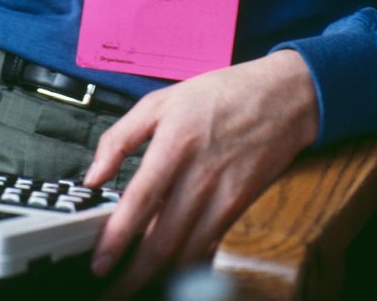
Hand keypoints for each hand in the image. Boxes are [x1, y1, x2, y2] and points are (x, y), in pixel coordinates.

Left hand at [84, 50, 318, 298]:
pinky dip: (190, 261)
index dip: (117, 238)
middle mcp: (199, 175)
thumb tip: (93, 176)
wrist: (283, 97)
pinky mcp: (240, 204)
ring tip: (137, 287)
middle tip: (113, 293)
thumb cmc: (217, 95)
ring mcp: (223, 194)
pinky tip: (172, 270)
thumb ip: (119, 138)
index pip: (138, 203)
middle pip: (163, 238)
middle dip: (135, 273)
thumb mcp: (159, 101)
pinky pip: (211, 242)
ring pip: (188, 249)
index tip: (99, 263)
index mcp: (173, 145)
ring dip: (161, 275)